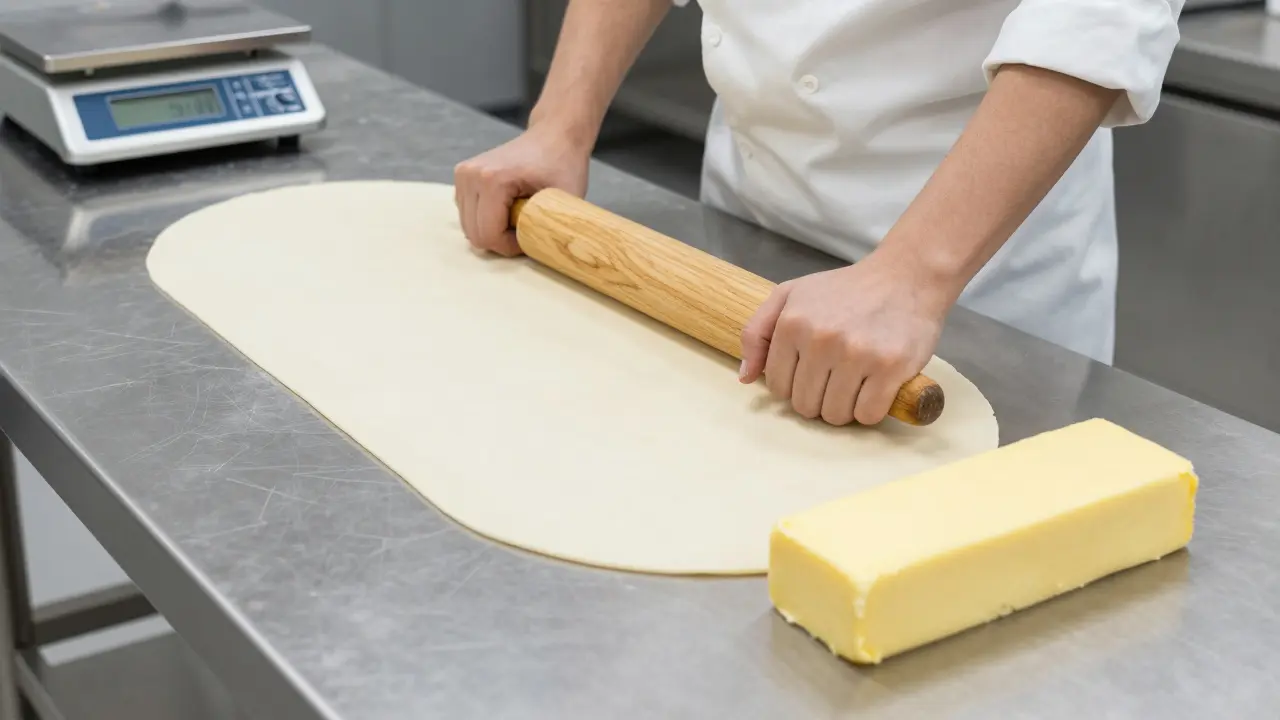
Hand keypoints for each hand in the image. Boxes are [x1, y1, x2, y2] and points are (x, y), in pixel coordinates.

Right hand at [454, 125, 591, 256]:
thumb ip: (552, 229)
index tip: (532, 236)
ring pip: (469, 226)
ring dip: (494, 230)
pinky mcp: (462, 176)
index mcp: (491, 180)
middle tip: (527, 228)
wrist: (553, 135)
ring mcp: (463, 174)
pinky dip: (486, 219)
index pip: (488, 235)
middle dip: (501, 240)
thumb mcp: (565, 199)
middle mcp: (470, 175)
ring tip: (519, 216)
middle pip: (474, 234)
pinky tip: (507, 209)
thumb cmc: (562, 164)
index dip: (511, 246)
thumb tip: (544, 254)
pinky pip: (468, 214)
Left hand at [738, 253, 952, 425]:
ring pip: (835, 415)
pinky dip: (869, 410)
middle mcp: (821, 339)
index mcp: (792, 324)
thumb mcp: (790, 295)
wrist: (905, 275)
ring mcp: (857, 354)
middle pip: (804, 405)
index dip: (794, 385)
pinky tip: (874, 389)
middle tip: (835, 377)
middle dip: (817, 398)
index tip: (811, 372)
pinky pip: (868, 415)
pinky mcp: (891, 367)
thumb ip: (757, 332)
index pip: (777, 387)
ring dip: (843, 407)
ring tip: (855, 382)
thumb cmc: (846, 290)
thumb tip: (745, 377)